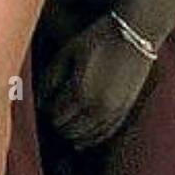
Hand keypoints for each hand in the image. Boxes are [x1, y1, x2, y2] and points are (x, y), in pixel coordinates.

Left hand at [35, 14, 154, 150]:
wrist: (135, 34)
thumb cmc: (98, 38)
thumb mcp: (68, 51)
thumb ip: (51, 76)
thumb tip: (39, 100)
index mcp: (81, 91)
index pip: (56, 116)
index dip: (47, 111)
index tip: (43, 103)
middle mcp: (98, 107)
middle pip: (69, 130)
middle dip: (58, 123)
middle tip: (52, 111)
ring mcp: (114, 111)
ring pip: (87, 137)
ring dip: (73, 133)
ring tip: (65, 123)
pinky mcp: (126, 110)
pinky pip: (105, 134)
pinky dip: (91, 138)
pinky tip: (82, 139)